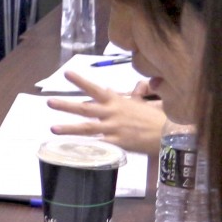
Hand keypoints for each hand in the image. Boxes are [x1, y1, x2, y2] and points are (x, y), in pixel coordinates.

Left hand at [48, 71, 164, 156]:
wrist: (172, 133)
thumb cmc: (159, 117)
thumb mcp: (146, 102)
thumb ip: (136, 94)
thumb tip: (134, 86)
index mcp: (118, 101)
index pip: (96, 89)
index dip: (81, 81)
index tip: (67, 74)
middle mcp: (112, 113)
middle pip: (84, 108)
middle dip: (66, 105)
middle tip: (49, 102)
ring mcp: (113, 129)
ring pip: (86, 128)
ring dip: (68, 128)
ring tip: (52, 128)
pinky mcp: (117, 143)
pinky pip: (98, 145)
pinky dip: (85, 146)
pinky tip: (72, 148)